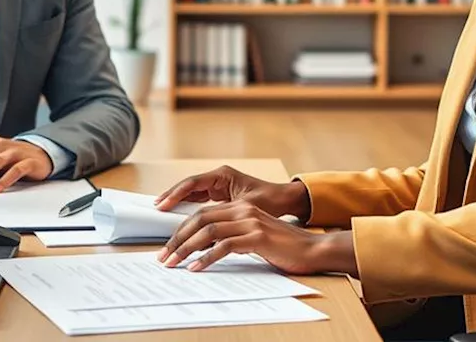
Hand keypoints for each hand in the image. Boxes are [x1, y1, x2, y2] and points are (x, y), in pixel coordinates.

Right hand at [155, 165, 310, 219]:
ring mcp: (217, 186)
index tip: (162, 204)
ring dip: (177, 203)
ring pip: (191, 194)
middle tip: (155, 208)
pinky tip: (177, 217)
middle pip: (188, 187)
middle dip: (171, 198)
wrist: (284, 200)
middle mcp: (217, 178)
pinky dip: (187, 208)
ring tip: (160, 213)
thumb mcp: (247, 207)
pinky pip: (198, 201)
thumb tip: (206, 232)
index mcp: (222, 175)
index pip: (193, 183)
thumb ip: (226, 216)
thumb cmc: (270, 201)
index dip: (176, 194)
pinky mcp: (218, 196)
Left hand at [156, 200, 357, 275]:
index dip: (182, 229)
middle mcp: (243, 210)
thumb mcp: (252, 237)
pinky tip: (196, 268)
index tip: (168, 247)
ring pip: (208, 231)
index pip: (202, 213)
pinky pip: (225, 246)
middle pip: (200, 219)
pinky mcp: (258, 236)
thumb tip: (201, 249)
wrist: (312, 250)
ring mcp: (250, 221)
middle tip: (164, 257)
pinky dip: (207, 258)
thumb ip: (230, 237)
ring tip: (174, 263)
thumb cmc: (282, 247)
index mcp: (240, 207)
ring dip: (186, 249)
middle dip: (178, 239)